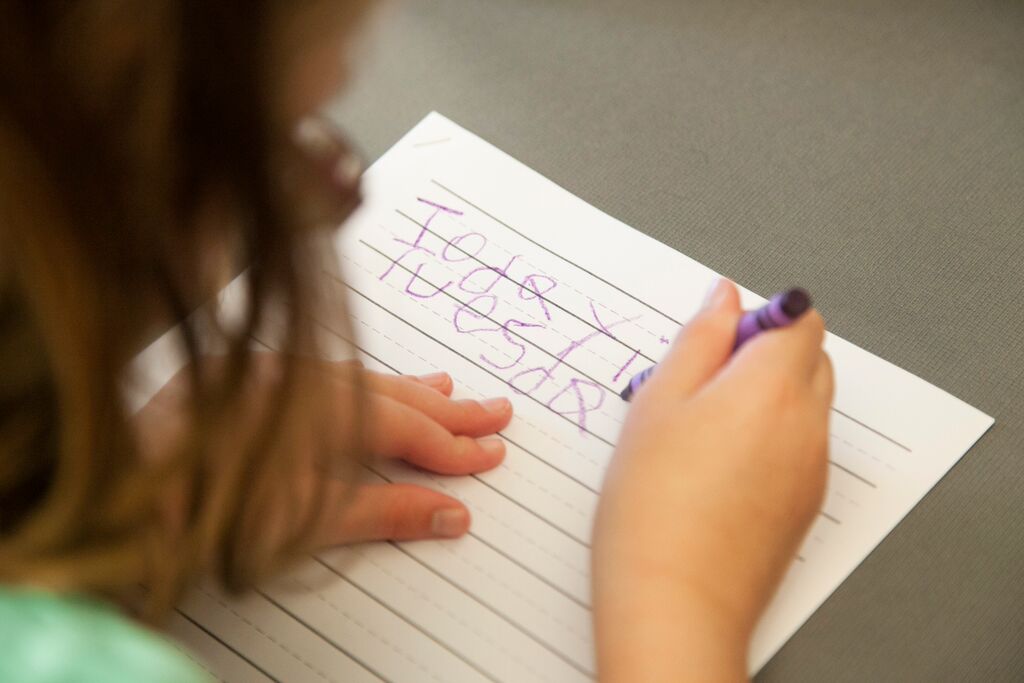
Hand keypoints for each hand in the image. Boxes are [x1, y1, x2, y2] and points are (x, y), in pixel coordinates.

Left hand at [135, 355, 512, 558]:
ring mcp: (270, 374)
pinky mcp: (247, 381)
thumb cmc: (198, 507)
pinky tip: (372, 385)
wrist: (115, 485)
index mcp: (318, 408)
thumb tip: (450, 512)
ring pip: (359, 378)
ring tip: (449, 392)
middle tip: (496, 413)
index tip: (490, 456)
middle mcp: (299, 378)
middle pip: (390, 393)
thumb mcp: (301, 519)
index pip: (405, 428)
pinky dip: (359, 385)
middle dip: (448, 409)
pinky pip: (325, 375)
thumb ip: (383, 510)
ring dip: (407, 391)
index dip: (452, 447)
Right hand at [591, 280, 832, 681]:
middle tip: (702, 383)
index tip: (719, 338)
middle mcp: (806, 425)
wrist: (675, 601)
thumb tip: (724, 298)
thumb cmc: (654, 506)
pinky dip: (770, 440)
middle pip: (810, 359)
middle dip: (766, 354)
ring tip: (701, 432)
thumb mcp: (658, 402)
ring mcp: (812, 469)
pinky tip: (715, 470)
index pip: (800, 319)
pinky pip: (799, 449)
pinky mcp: (806, 505)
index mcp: (771, 388)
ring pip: (805, 405)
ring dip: (767, 398)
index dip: (760, 318)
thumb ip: (697, 339)